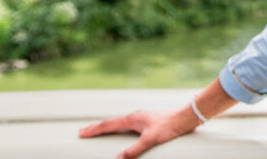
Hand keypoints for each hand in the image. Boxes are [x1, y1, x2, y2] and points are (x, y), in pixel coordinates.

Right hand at [79, 108, 200, 158]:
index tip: (81, 132)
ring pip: (119, 122)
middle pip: (111, 122)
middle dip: (96, 127)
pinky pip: (127, 124)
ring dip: (107, 127)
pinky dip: (118, 127)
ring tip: (98, 130)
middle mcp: (135, 116)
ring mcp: (141, 117)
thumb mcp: (151, 140)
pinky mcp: (147, 121)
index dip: (94, 130)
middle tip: (83, 131)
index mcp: (132, 119)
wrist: (185, 117)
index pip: (108, 125)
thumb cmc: (169, 126)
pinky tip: (122, 130)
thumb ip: (134, 150)